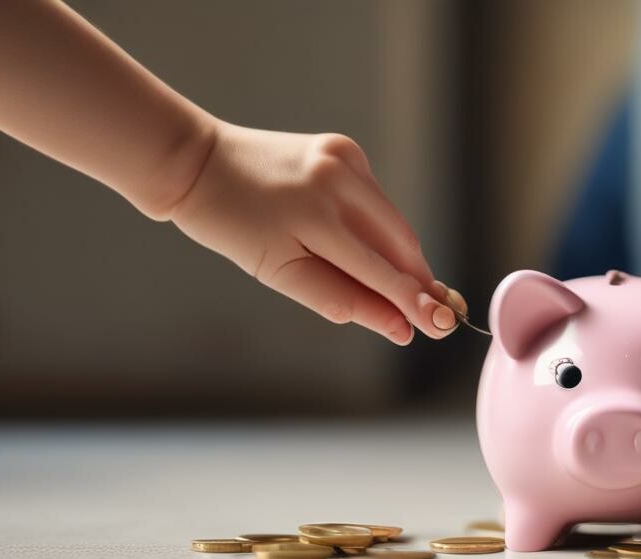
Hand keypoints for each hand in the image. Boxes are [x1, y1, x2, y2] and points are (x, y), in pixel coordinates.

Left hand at [150, 121, 457, 344]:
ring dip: (399, 256)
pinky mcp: (346, 149)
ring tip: (399, 287)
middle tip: (434, 315)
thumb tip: (398, 326)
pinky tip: (358, 240)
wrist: (199, 163)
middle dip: (416, 279)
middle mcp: (338, 177)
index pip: (380, 267)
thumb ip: (342, 299)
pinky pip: (377, 200)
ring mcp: (346, 157)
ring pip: (394, 221)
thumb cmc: (232, 226)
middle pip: (400, 241)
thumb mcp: (280, 272)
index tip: (440, 326)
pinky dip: (377, 226)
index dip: (412, 301)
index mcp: (316, 213)